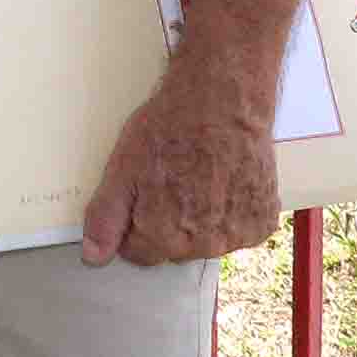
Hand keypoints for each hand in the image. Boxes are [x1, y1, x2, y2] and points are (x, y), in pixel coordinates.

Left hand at [80, 78, 279, 265]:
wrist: (224, 100)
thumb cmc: (171, 128)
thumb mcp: (122, 168)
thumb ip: (106, 219)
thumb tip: (93, 256)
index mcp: (165, 237)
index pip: (138, 253)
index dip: (133, 224)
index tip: (142, 193)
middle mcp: (205, 246)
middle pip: (173, 250)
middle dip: (167, 223)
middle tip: (171, 180)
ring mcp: (238, 236)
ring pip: (206, 242)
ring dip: (201, 220)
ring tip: (200, 178)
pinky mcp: (262, 222)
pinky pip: (237, 230)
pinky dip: (230, 212)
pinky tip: (224, 182)